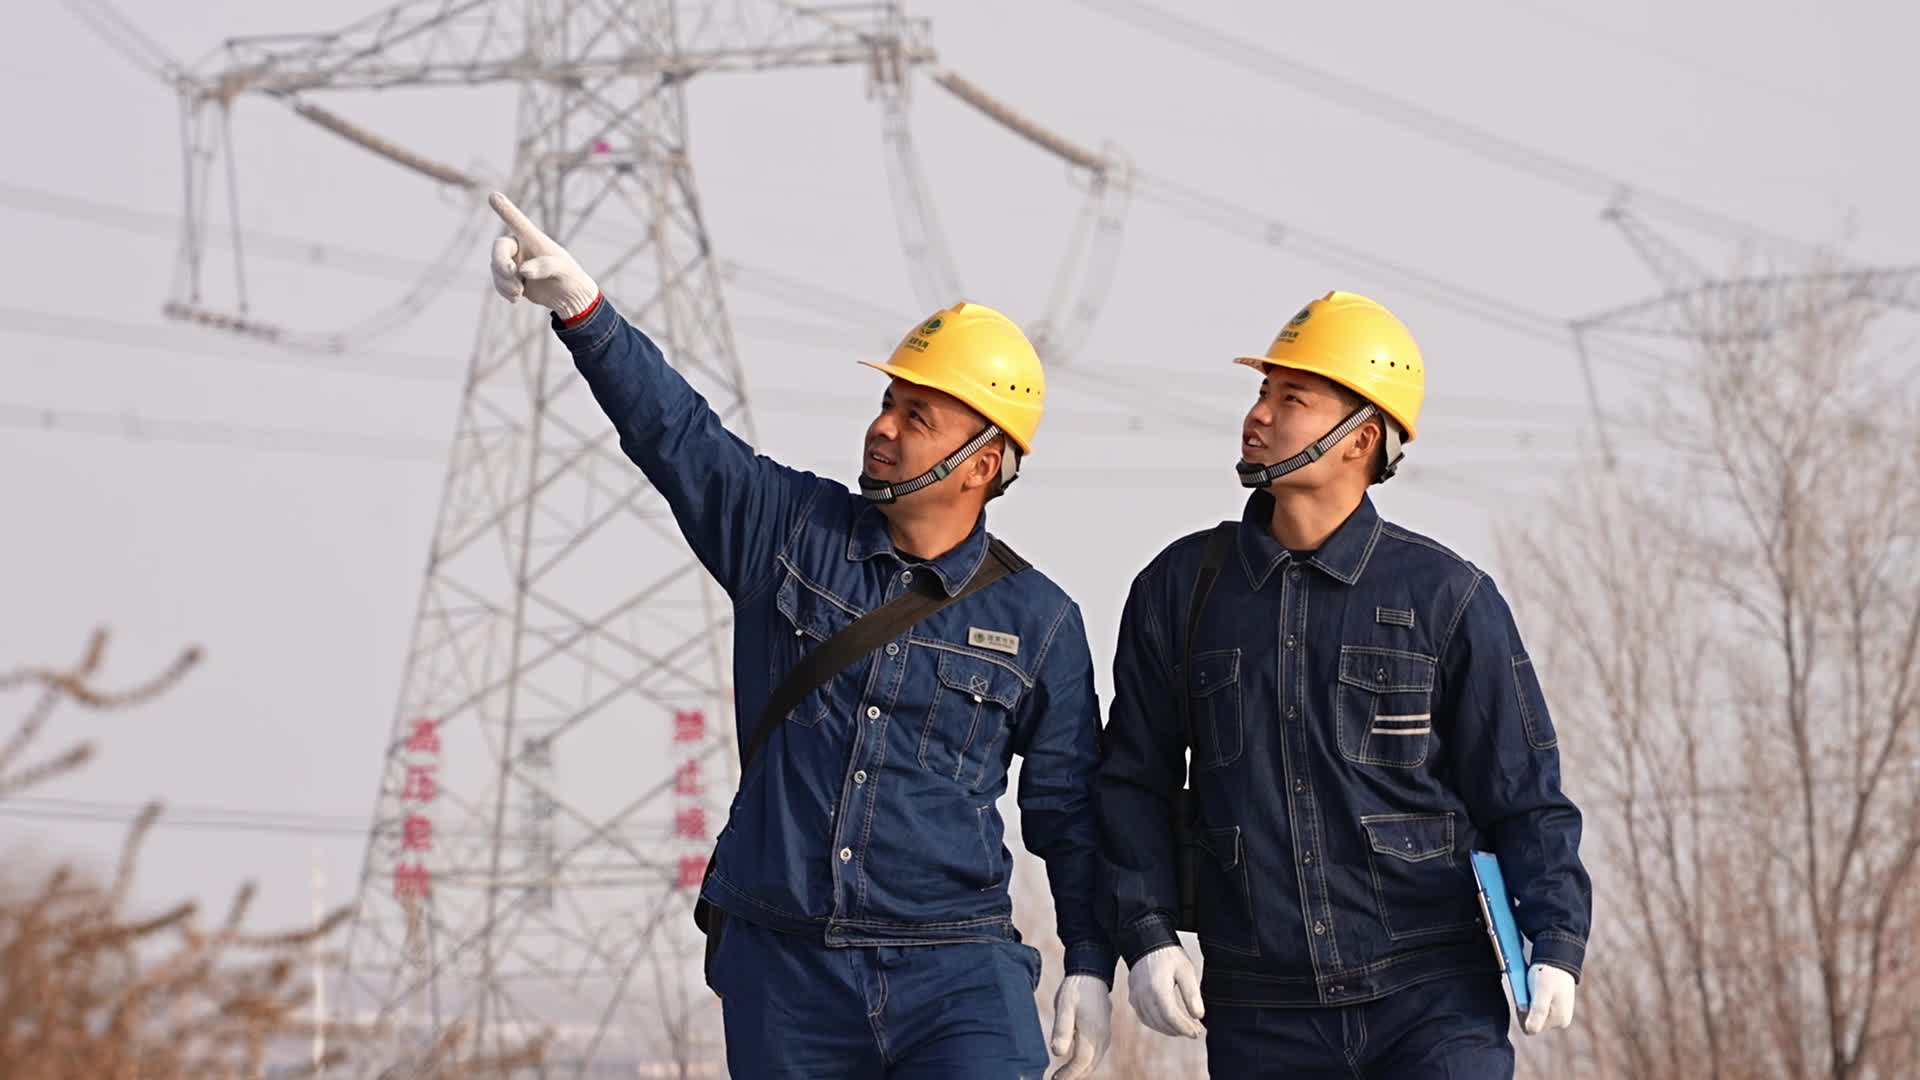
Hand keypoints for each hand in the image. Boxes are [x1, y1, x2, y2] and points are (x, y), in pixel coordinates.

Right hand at [488, 191, 600, 319]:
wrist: (568, 297)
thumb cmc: (569, 277)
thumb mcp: (563, 271)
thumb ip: (545, 266)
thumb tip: (522, 270)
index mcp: (534, 239)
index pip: (517, 222)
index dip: (505, 210)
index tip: (493, 196)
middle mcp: (520, 247)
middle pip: (499, 248)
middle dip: (501, 263)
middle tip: (512, 274)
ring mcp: (513, 262)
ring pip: (496, 268)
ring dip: (504, 282)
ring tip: (519, 292)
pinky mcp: (510, 278)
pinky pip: (498, 282)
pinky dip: (503, 290)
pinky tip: (515, 298)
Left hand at [1047, 973, 1110, 1079]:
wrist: (1092, 975)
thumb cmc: (1075, 990)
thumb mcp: (1064, 1007)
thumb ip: (1061, 1031)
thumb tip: (1057, 1053)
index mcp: (1092, 1033)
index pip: (1081, 1063)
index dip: (1068, 1074)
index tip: (1055, 1079)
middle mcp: (1102, 1038)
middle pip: (1089, 1066)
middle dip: (1074, 1075)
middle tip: (1057, 1079)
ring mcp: (1106, 1035)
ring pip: (1094, 1061)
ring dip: (1080, 1070)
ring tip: (1063, 1074)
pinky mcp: (1105, 1032)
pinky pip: (1097, 1054)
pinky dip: (1087, 1062)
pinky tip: (1075, 1062)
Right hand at [1128, 944, 1204, 1038]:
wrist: (1147, 943)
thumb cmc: (1169, 955)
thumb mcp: (1186, 970)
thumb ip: (1192, 994)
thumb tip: (1198, 1016)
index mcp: (1157, 988)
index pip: (1171, 1017)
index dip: (1185, 1028)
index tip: (1197, 1032)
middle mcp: (1143, 995)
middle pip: (1161, 1022)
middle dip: (1179, 1030)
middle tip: (1194, 1031)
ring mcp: (1136, 997)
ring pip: (1152, 1022)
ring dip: (1169, 1029)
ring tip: (1184, 1028)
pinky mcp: (1133, 997)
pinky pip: (1144, 1017)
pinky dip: (1157, 1024)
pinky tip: (1169, 1023)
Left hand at [1522, 963, 1576, 1034]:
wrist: (1557, 959)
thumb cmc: (1548, 974)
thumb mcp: (1541, 992)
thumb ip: (1537, 1012)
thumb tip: (1530, 1031)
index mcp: (1559, 1021)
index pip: (1530, 1028)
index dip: (1523, 1014)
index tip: (1525, 997)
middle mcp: (1561, 1022)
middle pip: (1532, 1022)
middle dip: (1526, 1008)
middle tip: (1528, 990)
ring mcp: (1559, 1015)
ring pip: (1533, 1015)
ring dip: (1529, 1003)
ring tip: (1533, 988)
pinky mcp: (1555, 1008)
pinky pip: (1537, 1008)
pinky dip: (1533, 999)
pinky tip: (1535, 988)